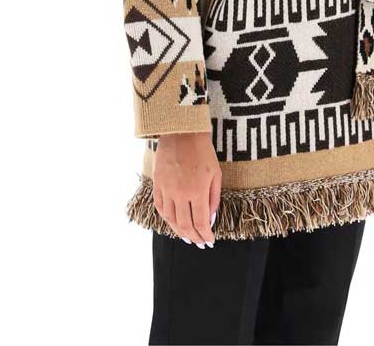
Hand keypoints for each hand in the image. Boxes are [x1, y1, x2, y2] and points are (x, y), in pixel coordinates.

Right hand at [153, 131, 221, 247]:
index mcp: (198, 191)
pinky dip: (166, 218)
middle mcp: (180, 193)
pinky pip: (160, 207)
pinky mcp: (157, 183)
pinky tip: (172, 222)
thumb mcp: (216, 173)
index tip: (209, 241)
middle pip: (185, 225)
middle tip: (199, 243)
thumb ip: (213, 198)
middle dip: (194, 237)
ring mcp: (167, 189)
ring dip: (179, 231)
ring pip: (170, 219)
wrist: (182, 131)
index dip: (205, 235)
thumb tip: (210, 219)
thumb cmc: (203, 150)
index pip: (201, 223)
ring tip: (187, 236)